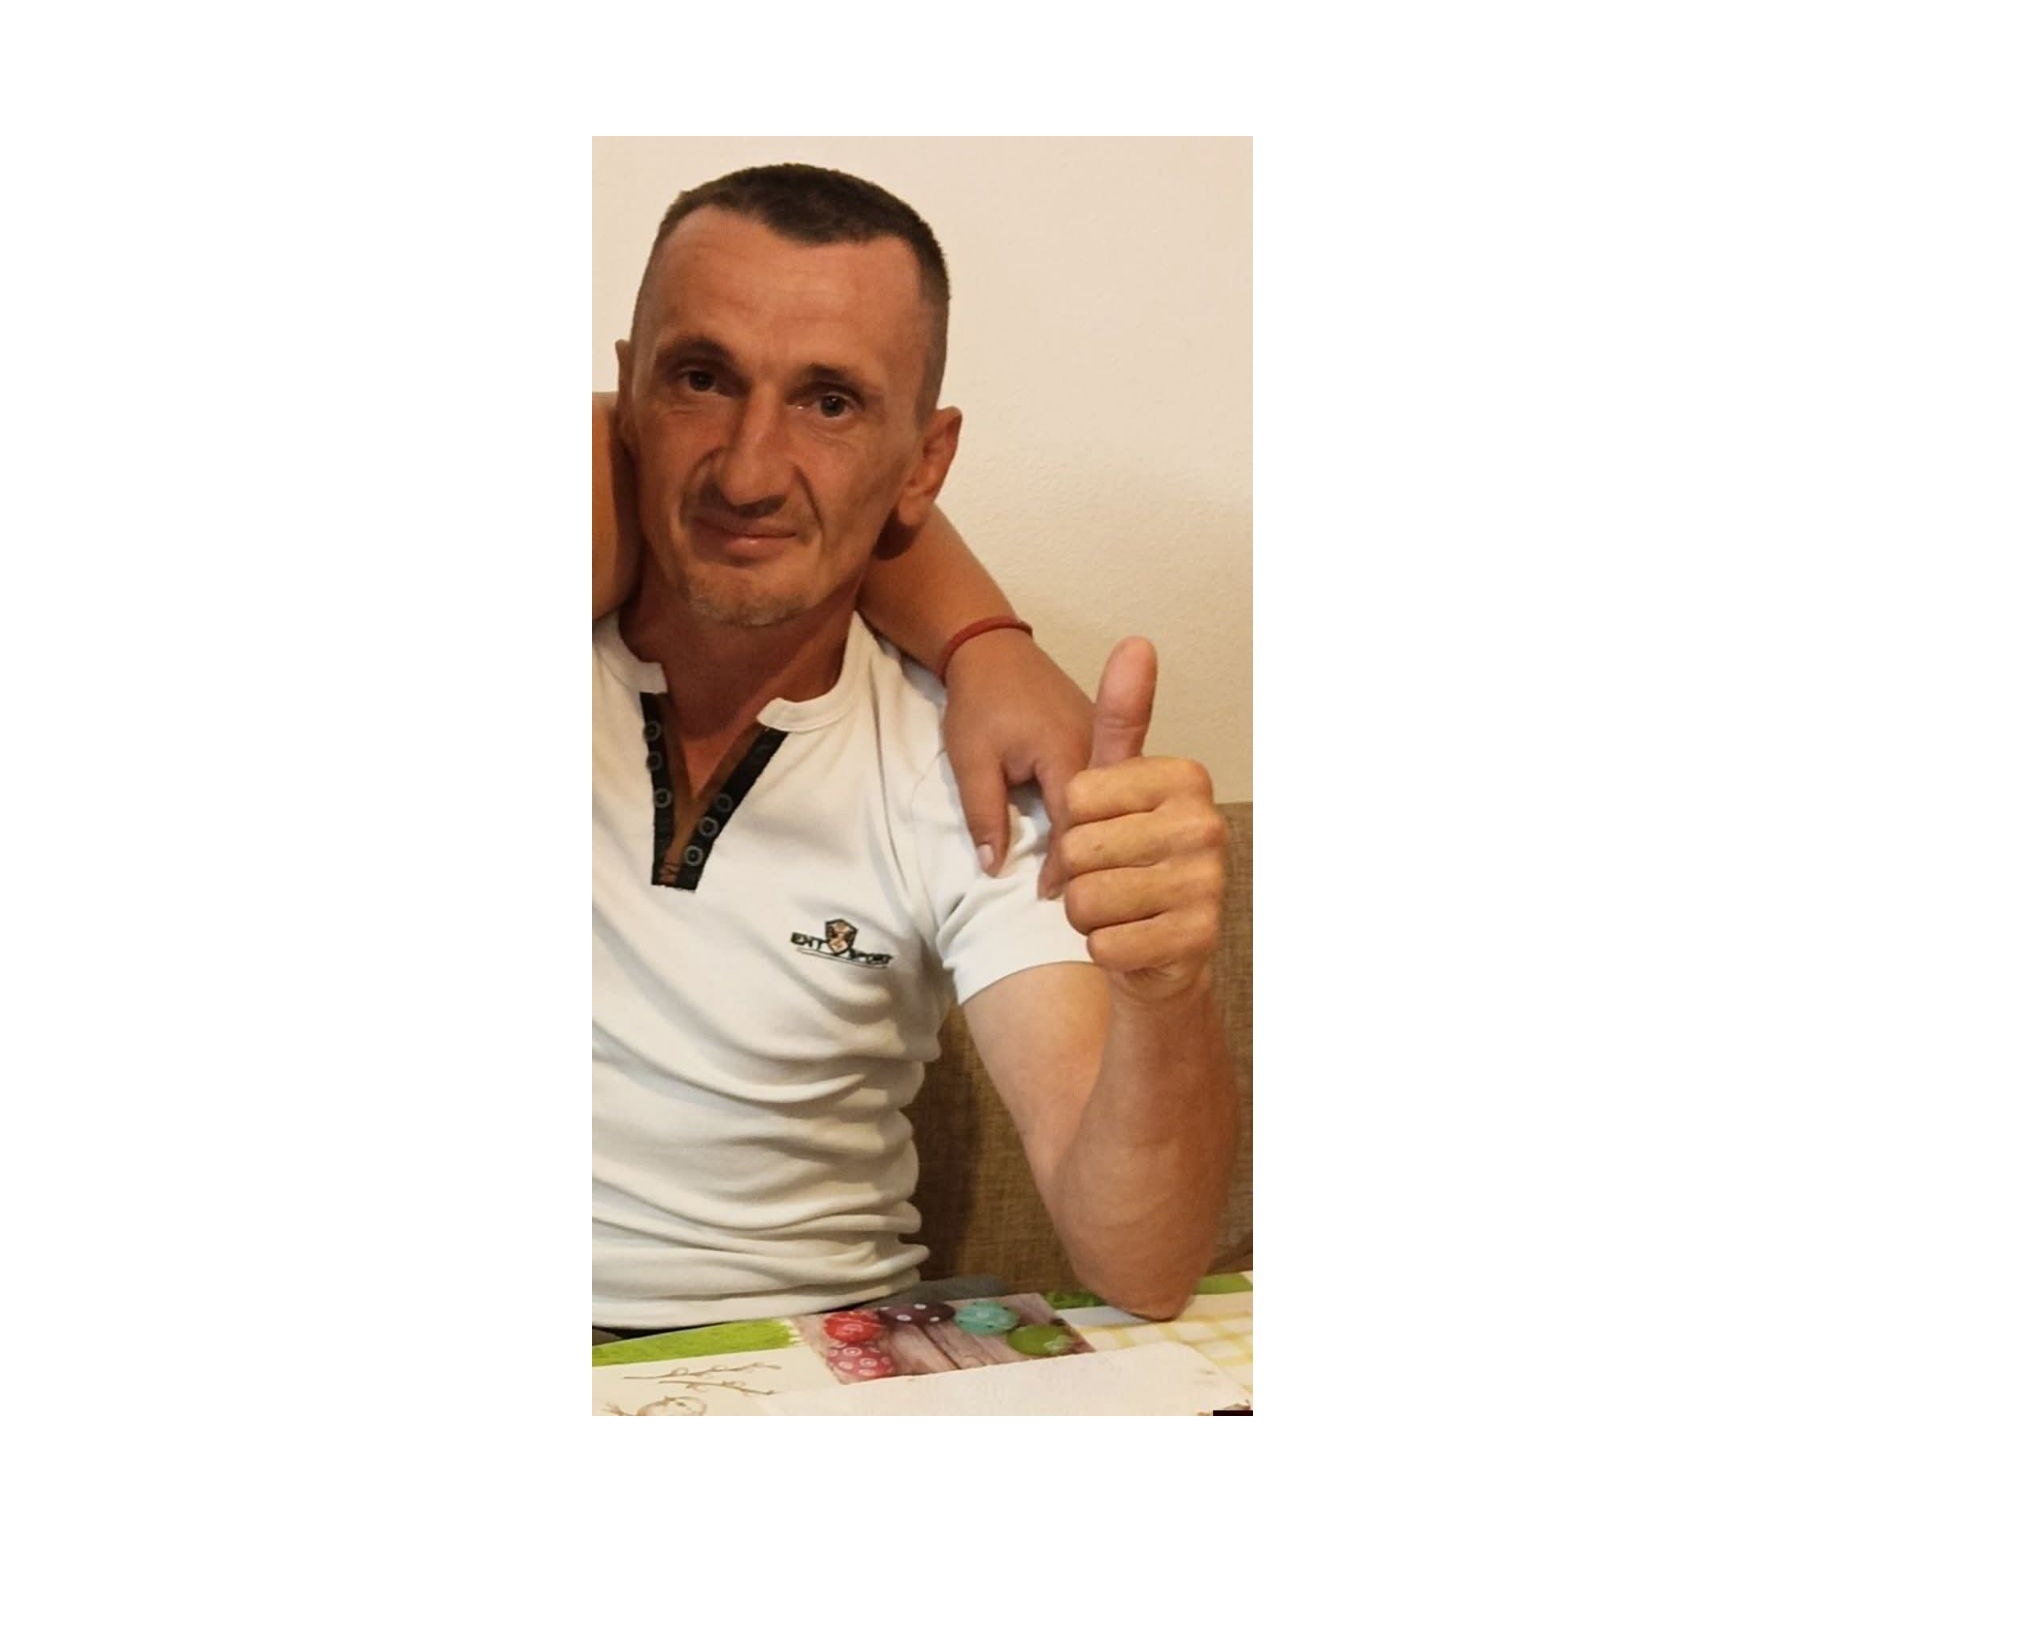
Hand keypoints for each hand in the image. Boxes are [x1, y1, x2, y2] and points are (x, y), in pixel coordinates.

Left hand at [942, 630, 1093, 894]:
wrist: (991, 648)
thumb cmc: (979, 702)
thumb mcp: (971, 760)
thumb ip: (983, 814)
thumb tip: (993, 867)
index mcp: (1067, 752)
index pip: (1074, 825)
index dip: (1063, 865)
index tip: (1050, 896)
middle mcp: (1096, 745)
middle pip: (1104, 816)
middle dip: (1089, 854)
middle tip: (1071, 892)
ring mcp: (1103, 739)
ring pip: (1113, 801)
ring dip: (1097, 833)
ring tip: (1081, 871)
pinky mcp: (1100, 735)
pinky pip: (1110, 784)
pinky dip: (1100, 811)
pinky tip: (1089, 835)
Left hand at [1056, 638, 1226, 1005]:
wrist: (1160, 953)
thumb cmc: (1127, 858)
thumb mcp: (1115, 784)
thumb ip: (1123, 718)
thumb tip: (1137, 642)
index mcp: (1187, 778)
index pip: (1078, 796)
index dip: (1072, 823)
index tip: (1106, 831)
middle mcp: (1207, 825)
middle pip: (1078, 848)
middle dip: (1076, 873)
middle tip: (1111, 878)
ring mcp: (1209, 883)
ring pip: (1087, 899)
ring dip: (1087, 914)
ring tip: (1121, 910)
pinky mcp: (1199, 938)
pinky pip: (1106, 944)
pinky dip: (1105, 951)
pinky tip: (1134, 943)